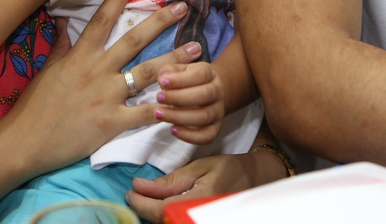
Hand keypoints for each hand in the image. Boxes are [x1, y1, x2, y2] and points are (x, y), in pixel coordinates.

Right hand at [1, 0, 199, 172]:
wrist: (25, 142)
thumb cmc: (35, 106)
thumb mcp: (47, 70)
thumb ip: (61, 45)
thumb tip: (64, 21)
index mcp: (81, 56)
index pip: (102, 19)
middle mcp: (97, 70)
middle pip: (134, 40)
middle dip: (161, 22)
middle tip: (183, 8)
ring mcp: (106, 96)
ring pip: (148, 73)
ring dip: (174, 59)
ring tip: (197, 49)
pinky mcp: (112, 123)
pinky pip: (144, 113)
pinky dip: (163, 108)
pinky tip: (183, 101)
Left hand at [125, 150, 290, 222]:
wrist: (256, 179)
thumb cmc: (228, 168)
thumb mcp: (198, 167)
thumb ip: (169, 181)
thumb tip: (138, 186)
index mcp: (199, 201)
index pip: (160, 210)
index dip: (140, 203)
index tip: (129, 192)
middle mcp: (199, 217)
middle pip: (161, 222)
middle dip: (144, 210)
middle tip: (135, 194)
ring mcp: (200, 220)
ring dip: (154, 214)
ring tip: (147, 199)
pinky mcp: (200, 221)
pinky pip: (176, 222)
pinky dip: (166, 217)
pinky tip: (161, 206)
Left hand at [156, 62, 225, 144]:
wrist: (206, 94)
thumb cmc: (186, 81)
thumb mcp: (178, 70)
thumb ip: (168, 71)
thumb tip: (163, 77)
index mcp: (209, 74)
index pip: (200, 74)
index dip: (181, 79)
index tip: (163, 82)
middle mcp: (217, 92)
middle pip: (204, 95)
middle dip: (178, 98)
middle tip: (159, 98)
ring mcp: (218, 111)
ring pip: (204, 116)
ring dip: (179, 116)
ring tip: (159, 114)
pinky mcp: (215, 128)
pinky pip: (207, 136)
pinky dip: (190, 136)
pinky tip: (173, 129)